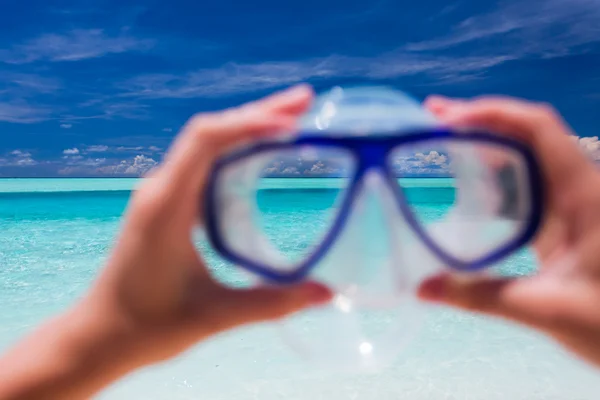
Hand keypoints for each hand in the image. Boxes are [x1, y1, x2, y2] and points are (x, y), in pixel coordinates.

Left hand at [0, 84, 331, 399]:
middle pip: (211, 132)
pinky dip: (236, 151)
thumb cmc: (148, 327)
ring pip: (207, 145)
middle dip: (259, 113)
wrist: (99, 337)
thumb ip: (272, 303)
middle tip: (307, 102)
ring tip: (293, 119)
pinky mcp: (166, 205)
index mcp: (166, 205)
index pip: (207, 140)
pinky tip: (261, 154)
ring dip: (248, 128)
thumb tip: (327, 293)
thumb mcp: (215, 316)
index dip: (250, 123)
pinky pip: (203, 164)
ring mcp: (162, 194)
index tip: (293, 123)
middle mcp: (161, 189)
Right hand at [418, 95, 599, 366]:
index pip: (538, 130)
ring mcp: (575, 202)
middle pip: (529, 133)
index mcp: (584, 194)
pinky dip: (497, 172)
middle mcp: (581, 187)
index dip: (492, 113)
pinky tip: (470, 181)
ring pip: (530, 155)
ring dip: (488, 142)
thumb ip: (480, 298)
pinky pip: (529, 182)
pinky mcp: (567, 220)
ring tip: (443, 137)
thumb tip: (421, 288)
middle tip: (432, 118)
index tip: (446, 118)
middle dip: (481, 119)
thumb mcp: (545, 310)